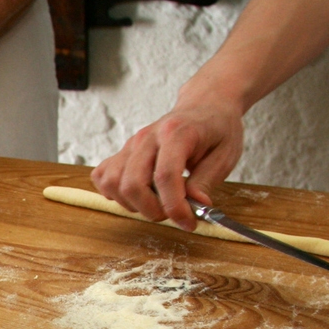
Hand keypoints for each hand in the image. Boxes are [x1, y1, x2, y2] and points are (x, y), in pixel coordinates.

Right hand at [90, 93, 244, 230]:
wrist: (205, 106)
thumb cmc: (217, 129)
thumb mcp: (225, 156)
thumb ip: (206, 182)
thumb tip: (195, 207)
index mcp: (176, 133)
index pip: (165, 176)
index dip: (175, 206)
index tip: (189, 222)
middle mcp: (147, 137)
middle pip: (133, 184)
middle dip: (152, 209)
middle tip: (172, 213)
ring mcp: (131, 144)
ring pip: (114, 183)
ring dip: (133, 204)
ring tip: (156, 203)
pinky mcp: (123, 152)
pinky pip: (103, 177)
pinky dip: (114, 192)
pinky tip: (136, 194)